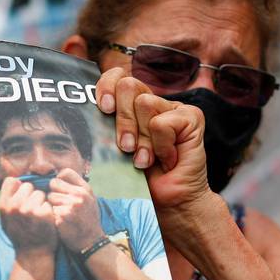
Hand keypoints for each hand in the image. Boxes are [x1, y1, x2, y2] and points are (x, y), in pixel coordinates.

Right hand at [0, 177, 57, 254]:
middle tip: (31, 210)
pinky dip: (49, 210)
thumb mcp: (6, 219)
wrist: (32, 254)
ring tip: (37, 217)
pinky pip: (48, 203)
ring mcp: (29, 209)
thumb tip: (15, 180)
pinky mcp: (43, 213)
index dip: (18, 187)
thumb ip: (8, 200)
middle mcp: (14, 206)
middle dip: (31, 195)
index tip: (22, 197)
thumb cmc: (20, 234)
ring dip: (41, 202)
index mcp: (3, 205)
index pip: (11, 181)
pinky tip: (45, 221)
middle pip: (27, 185)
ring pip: (40, 193)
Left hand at [47, 168, 102, 251]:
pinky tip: (59, 222)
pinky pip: (48, 210)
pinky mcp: (61, 217)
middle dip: (53, 192)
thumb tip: (58, 177)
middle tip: (59, 203)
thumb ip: (77, 187)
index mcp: (85, 189)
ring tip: (61, 214)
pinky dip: (51, 216)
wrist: (92, 241)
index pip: (65, 172)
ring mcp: (70, 206)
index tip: (60, 188)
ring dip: (51, 205)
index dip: (59, 179)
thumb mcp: (89, 199)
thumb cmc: (88, 219)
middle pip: (53, 183)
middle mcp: (79, 195)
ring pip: (49, 197)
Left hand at [96, 67, 210, 206]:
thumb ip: (104, 127)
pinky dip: (160, 146)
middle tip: (126, 148)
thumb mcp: (113, 151)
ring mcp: (173, 108)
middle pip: (128, 85)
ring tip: (146, 159)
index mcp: (131, 106)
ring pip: (144, 103)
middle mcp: (153, 102)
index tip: (104, 109)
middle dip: (122, 120)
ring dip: (142, 139)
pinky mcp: (191, 117)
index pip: (116, 76)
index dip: (106, 86)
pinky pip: (162, 123)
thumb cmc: (139, 181)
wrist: (169, 203)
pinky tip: (168, 159)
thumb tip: (87, 111)